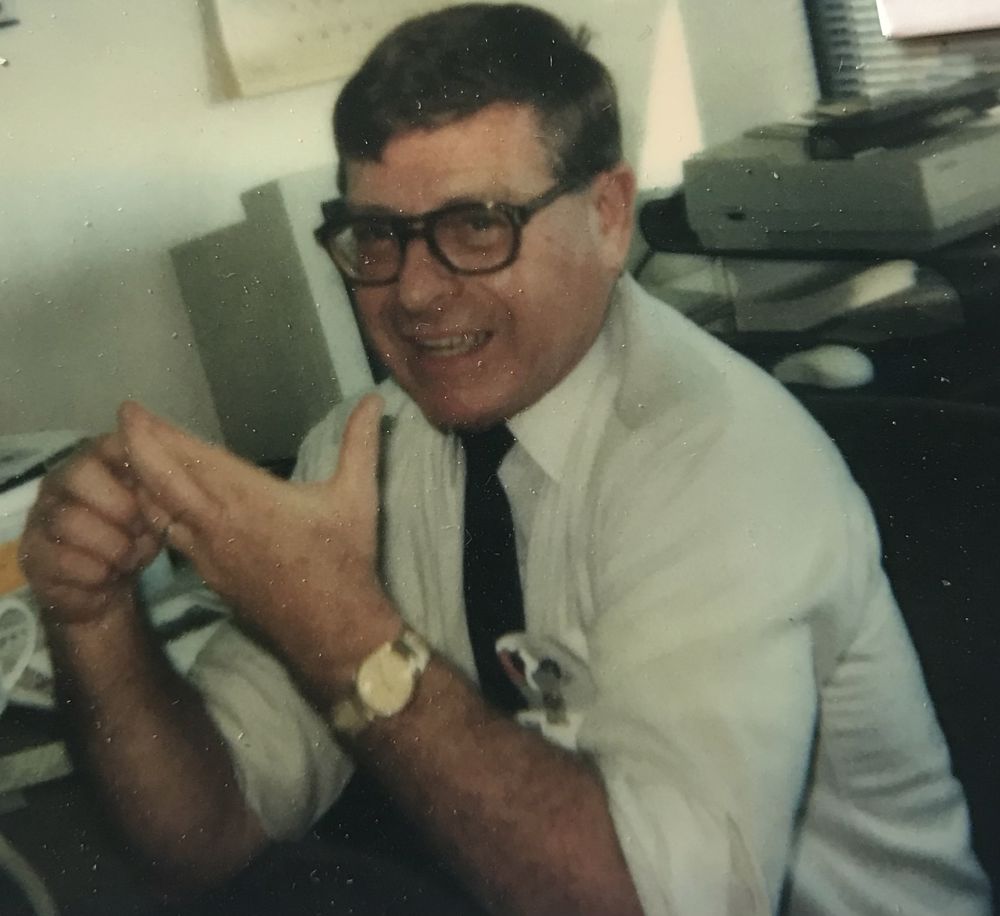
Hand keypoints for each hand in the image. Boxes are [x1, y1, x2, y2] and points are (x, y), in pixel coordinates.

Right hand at [19, 435, 162, 625]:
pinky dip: (95, 573)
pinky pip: (61, 560)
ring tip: (127, 560)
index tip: (155, 493)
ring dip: (111, 547)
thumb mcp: (160, 513)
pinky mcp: (31, 553)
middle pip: (81, 473)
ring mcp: (41, 515)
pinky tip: (106, 576)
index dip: (139, 467)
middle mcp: (62, 480)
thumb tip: (167, 471)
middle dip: (121, 508)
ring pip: (69, 519)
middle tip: (140, 532)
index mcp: (98, 460)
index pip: (112, 443)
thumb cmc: (136, 538)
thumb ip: (163, 488)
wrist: (110, 586)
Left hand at [117, 395, 400, 694]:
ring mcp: (208, 553)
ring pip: (158, 512)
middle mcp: (217, 523)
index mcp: (247, 498)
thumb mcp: (357, 497)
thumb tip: (375, 399)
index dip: (155, 434)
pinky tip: (159, 506)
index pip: (189, 459)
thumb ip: (361, 443)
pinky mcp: (210, 574)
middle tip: (125, 422)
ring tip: (133, 456)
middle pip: (159, 480)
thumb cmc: (345, 562)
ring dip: (142, 481)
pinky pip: (171, 537)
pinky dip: (157, 514)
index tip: (131, 411)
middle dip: (137, 447)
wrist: (333, 631)